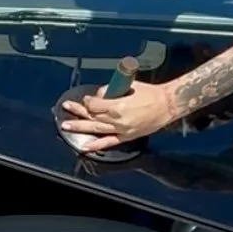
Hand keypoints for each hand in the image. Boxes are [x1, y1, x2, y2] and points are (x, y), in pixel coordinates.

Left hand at [58, 79, 181, 151]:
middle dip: (77, 111)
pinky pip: (108, 142)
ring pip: (95, 129)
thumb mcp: (130, 85)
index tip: (87, 99)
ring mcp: (121, 130)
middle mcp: (117, 120)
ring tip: (66, 126)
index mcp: (117, 105)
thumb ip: (112, 89)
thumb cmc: (151, 93)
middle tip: (65, 108)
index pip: (94, 104)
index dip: (88, 101)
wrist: (167, 105)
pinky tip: (84, 147)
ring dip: (79, 127)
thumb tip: (100, 93)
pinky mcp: (126, 137)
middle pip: (92, 116)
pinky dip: (95, 146)